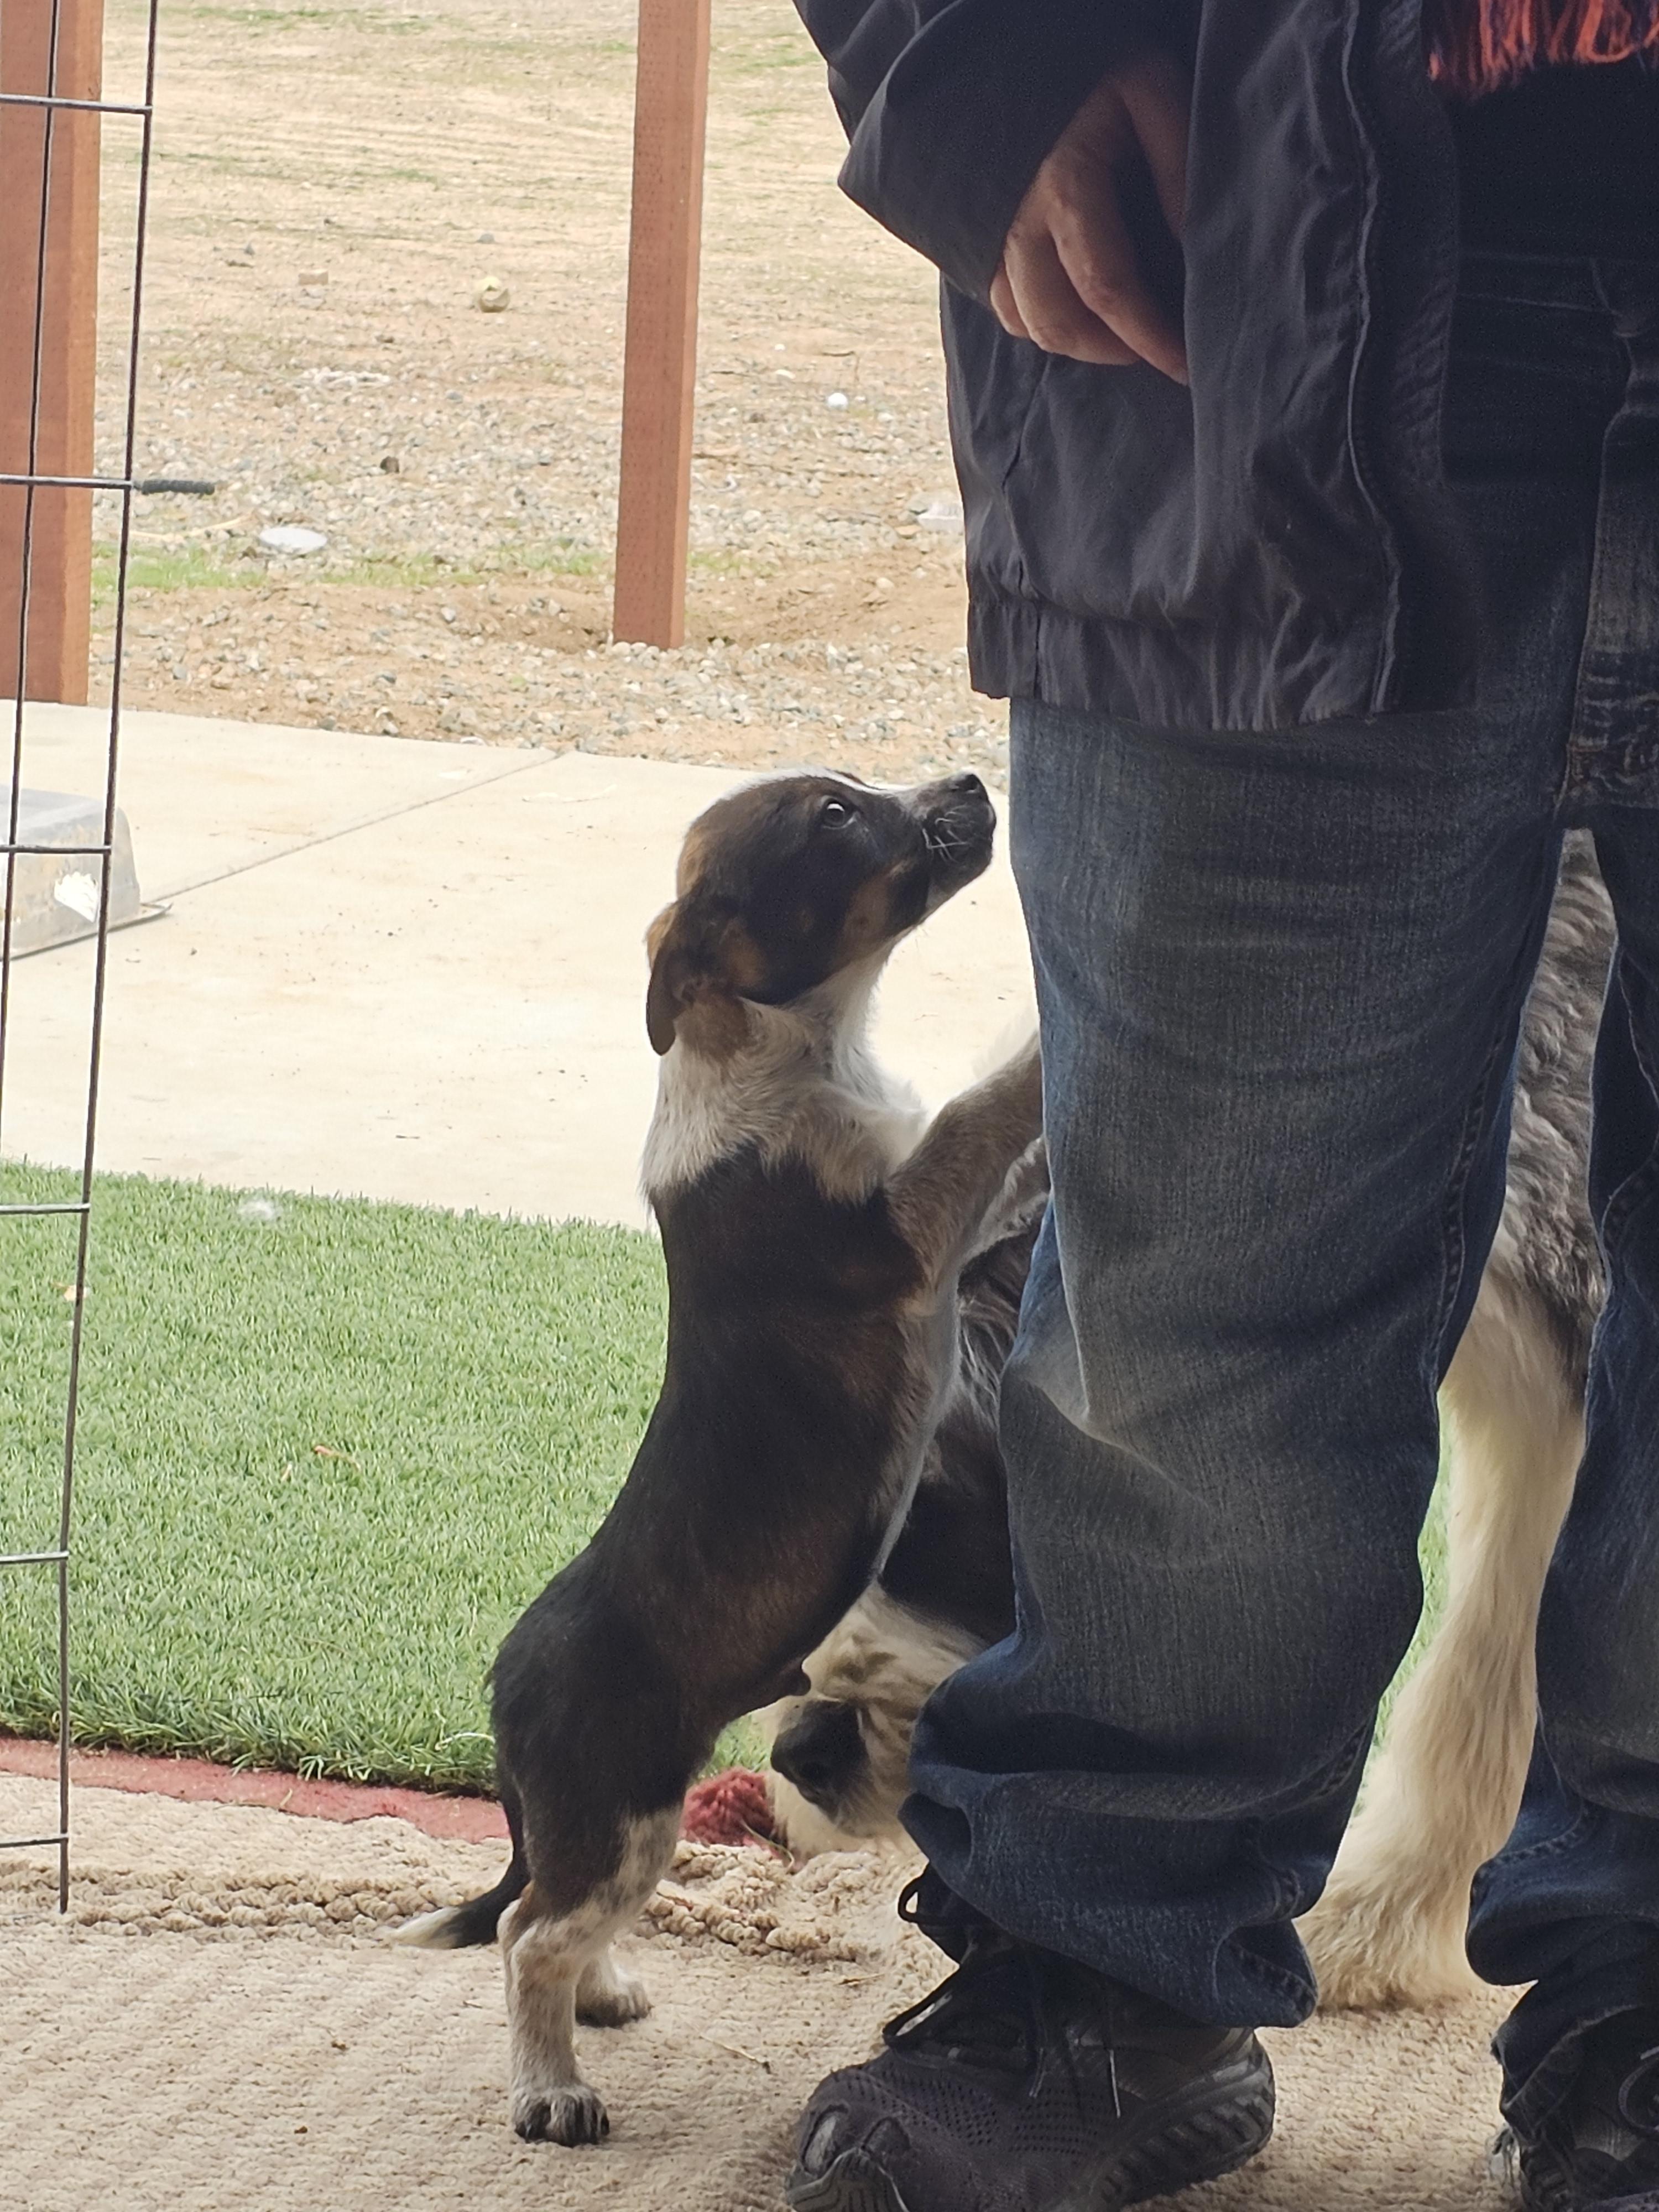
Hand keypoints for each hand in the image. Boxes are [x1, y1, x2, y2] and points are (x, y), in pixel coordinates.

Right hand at [990, 54, 1190, 382]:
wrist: (1009, 50)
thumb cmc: (1092, 69)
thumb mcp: (1150, 89)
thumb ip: (1175, 161)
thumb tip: (1190, 243)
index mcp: (1065, 186)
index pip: (1107, 288)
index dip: (1148, 337)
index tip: (1183, 365)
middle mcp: (1018, 222)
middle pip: (1058, 323)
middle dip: (1112, 352)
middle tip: (1157, 350)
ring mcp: (992, 234)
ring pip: (1026, 323)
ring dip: (1077, 343)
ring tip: (1122, 335)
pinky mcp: (980, 239)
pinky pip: (1005, 306)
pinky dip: (1042, 323)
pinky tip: (1079, 310)